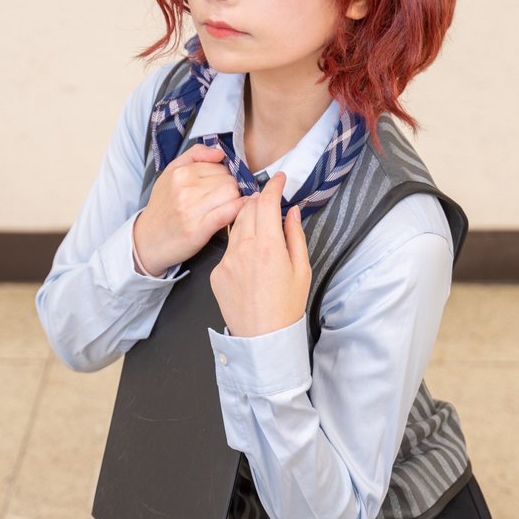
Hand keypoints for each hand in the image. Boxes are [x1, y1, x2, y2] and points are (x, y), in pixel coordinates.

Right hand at [133, 144, 247, 274]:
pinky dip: (238, 210)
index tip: (218, 188)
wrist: (147, 240)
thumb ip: (195, 155)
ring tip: (224, 208)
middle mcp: (185, 188)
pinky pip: (229, 212)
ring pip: (232, 194)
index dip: (224, 177)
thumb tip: (220, 152)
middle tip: (221, 200)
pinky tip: (238, 211)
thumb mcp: (170, 173)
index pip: (220, 167)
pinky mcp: (199, 229)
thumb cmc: (163, 207)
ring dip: (234, 201)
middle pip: (229, 180)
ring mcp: (191, 209)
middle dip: (230, 189)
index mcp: (180, 173)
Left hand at [209, 172, 310, 336]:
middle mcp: (243, 248)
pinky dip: (239, 245)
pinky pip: (228, 249)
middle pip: (247, 208)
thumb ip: (295, 235)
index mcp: (268, 245)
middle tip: (271, 203)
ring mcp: (226, 260)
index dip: (273, 186)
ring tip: (261, 228)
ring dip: (247, 220)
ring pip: (235, 227)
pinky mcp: (216, 272)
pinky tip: (250, 259)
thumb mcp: (302, 269)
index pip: (266, 202)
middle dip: (260, 200)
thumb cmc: (287, 306)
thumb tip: (291, 212)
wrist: (263, 338)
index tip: (279, 179)